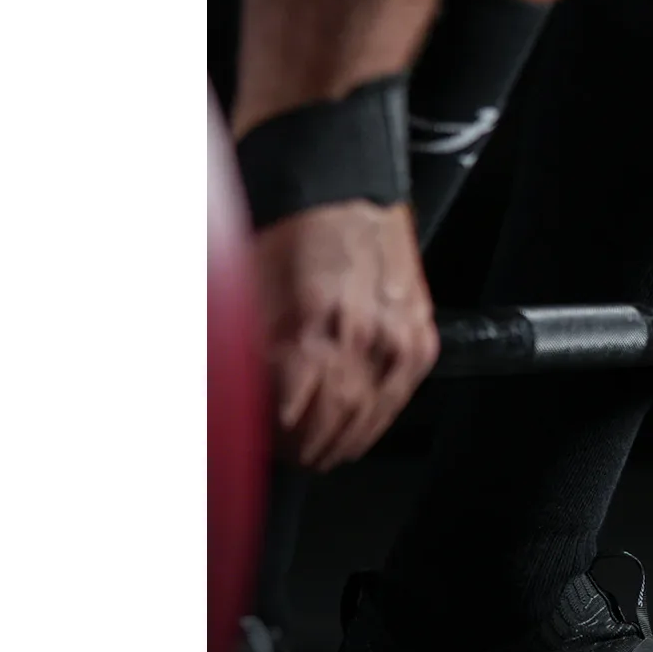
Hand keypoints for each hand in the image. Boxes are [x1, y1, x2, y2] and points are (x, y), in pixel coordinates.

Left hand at [251, 201, 438, 471]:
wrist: (348, 196)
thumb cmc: (296, 233)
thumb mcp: (250, 285)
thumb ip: (247, 344)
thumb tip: (232, 391)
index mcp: (316, 318)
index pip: (292, 407)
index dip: (272, 435)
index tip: (257, 442)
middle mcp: (363, 332)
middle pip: (330, 420)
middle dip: (303, 447)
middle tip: (284, 455)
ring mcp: (398, 339)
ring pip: (367, 416)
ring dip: (338, 443)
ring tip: (315, 454)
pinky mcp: (420, 340)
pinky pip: (397, 399)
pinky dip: (374, 424)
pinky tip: (354, 435)